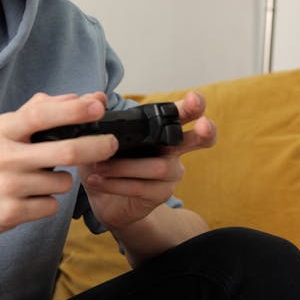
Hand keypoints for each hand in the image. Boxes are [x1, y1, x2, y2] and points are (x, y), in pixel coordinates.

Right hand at [0, 92, 118, 241]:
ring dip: (60, 180)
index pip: (40, 115)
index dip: (72, 110)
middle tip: (111, 143)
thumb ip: (33, 114)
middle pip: (64, 150)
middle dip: (95, 146)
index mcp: (1, 131)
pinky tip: (27, 200)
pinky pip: (50, 206)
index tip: (97, 105)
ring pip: (61, 182)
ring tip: (36, 181)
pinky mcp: (10, 213)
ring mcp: (7, 187)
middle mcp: (4, 157)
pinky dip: (47, 203)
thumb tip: (76, 98)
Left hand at [81, 90, 215, 231]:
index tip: (194, 99)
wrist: (104, 202)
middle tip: (204, 124)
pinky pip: (141, 187)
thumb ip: (98, 118)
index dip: (193, 106)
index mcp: (160, 131)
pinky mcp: (160, 195)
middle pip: (197, 139)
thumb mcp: (97, 140)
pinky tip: (96, 181)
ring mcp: (170, 174)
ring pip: (159, 166)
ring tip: (98, 166)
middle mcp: (172, 151)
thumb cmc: (106, 165)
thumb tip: (97, 97)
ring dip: (124, 166)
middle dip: (204, 130)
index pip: (182, 115)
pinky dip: (115, 183)